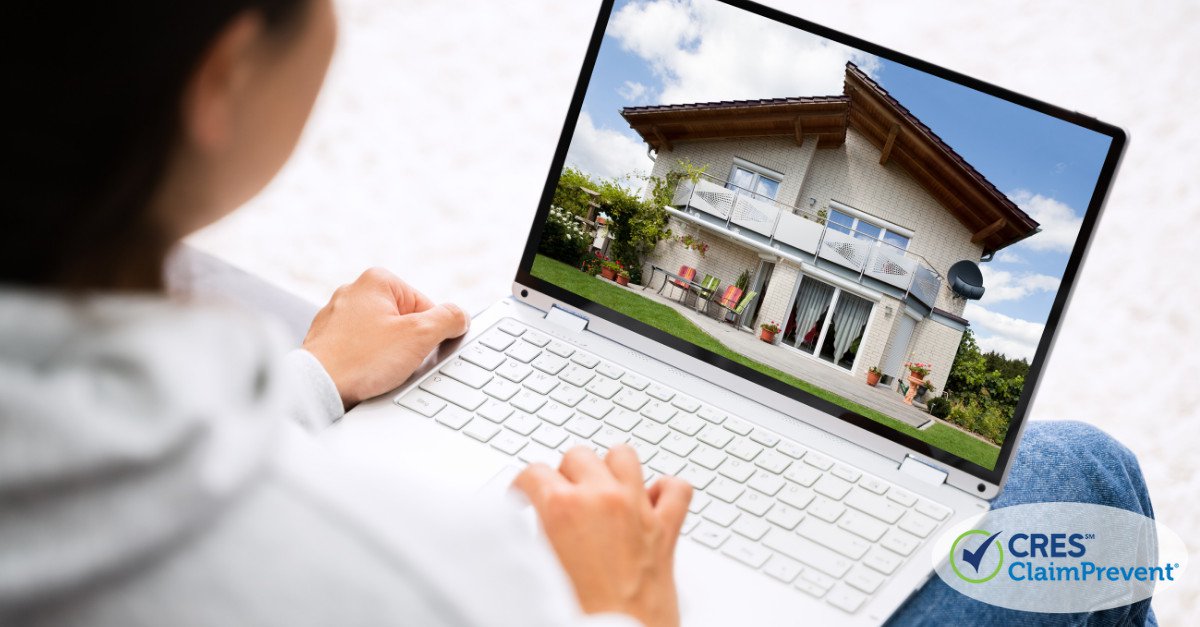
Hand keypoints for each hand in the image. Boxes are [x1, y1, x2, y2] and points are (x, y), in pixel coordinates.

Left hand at [303, 267, 468, 407]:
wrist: (317, 388)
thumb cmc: (362, 360)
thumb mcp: (419, 336)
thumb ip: (449, 319)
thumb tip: (460, 317)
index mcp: (377, 280)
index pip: (426, 307)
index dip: (430, 334)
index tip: (420, 350)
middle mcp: (354, 291)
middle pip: (405, 320)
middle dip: (408, 344)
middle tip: (398, 361)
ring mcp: (338, 315)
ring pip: (383, 336)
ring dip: (388, 355)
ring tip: (378, 369)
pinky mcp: (328, 338)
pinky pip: (362, 349)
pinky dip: (368, 362)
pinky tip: (364, 373)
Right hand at [514, 445, 691, 626]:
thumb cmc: (580, 616)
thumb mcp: (541, 568)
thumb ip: (540, 534)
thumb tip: (537, 520)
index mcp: (563, 509)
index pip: (534, 472)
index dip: (523, 486)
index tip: (524, 496)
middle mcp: (602, 500)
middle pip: (579, 455)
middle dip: (565, 474)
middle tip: (559, 496)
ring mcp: (637, 510)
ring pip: (624, 456)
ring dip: (610, 469)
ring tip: (601, 487)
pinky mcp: (666, 529)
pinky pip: (677, 488)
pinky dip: (664, 490)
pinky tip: (650, 500)